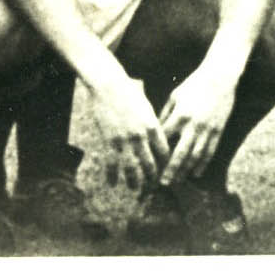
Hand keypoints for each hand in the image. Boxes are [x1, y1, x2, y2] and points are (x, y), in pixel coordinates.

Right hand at [92, 72, 168, 189]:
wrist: (108, 85)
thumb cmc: (128, 93)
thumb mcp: (146, 108)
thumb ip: (152, 124)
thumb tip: (157, 135)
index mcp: (153, 127)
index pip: (164, 153)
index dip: (166, 165)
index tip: (166, 173)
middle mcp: (142, 137)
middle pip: (150, 164)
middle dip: (152, 178)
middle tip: (153, 188)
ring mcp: (125, 140)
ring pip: (132, 168)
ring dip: (134, 181)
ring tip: (135, 190)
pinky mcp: (110, 141)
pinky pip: (112, 163)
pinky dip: (112, 175)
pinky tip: (112, 183)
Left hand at [158, 61, 239, 186]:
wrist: (220, 78)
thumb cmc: (194, 84)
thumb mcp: (175, 97)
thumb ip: (166, 115)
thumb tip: (157, 131)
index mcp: (180, 116)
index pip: (166, 140)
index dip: (158, 153)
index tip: (150, 164)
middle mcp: (193, 126)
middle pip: (180, 154)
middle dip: (171, 170)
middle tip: (163, 183)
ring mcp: (207, 130)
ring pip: (196, 156)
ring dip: (186, 171)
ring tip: (178, 180)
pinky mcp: (218, 131)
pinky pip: (210, 152)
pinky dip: (203, 164)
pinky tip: (196, 173)